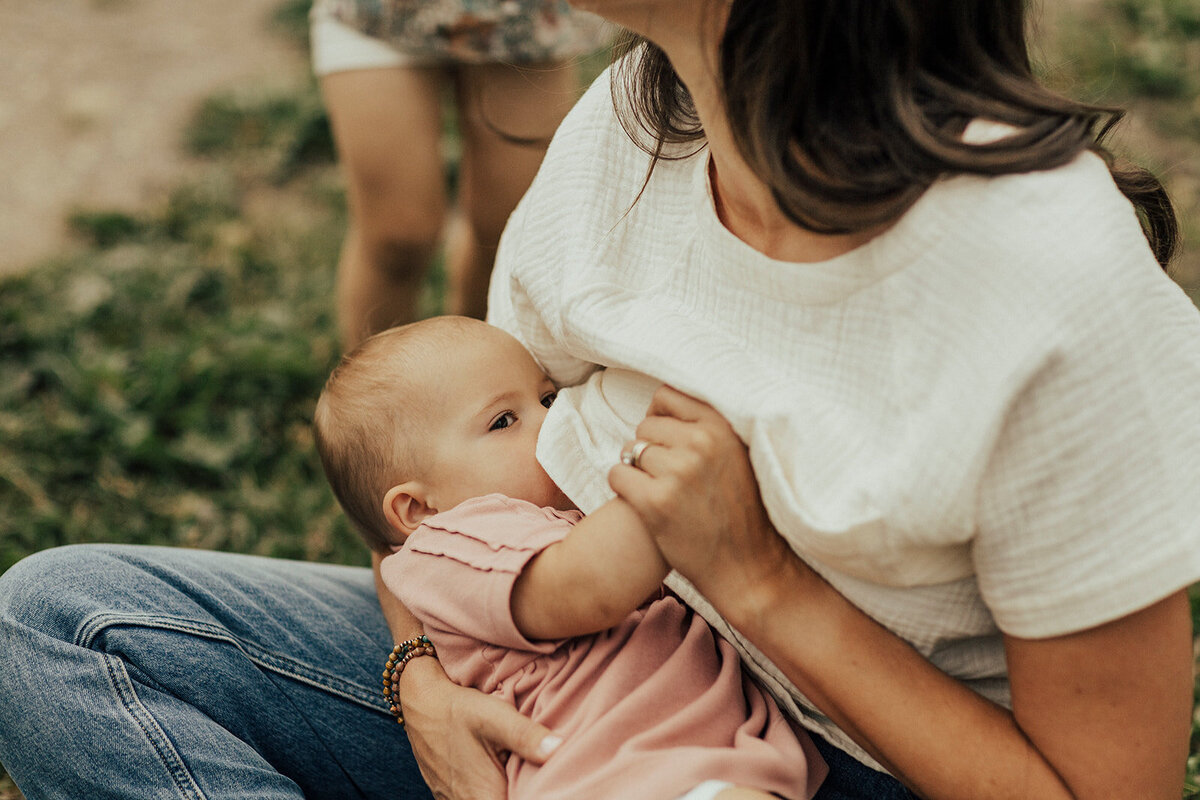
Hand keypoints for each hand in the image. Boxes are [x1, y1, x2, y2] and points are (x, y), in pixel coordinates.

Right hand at [398, 657, 561, 799]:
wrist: (421, 703)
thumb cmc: (458, 710)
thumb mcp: (496, 716)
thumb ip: (527, 736)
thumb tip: (558, 749)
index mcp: (483, 797)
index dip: (534, 795)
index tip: (547, 785)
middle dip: (523, 792)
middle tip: (538, 775)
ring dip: (508, 791)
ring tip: (520, 772)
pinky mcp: (449, 795)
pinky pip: (476, 799)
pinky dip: (492, 790)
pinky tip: (502, 773)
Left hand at [607, 385, 795, 615]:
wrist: (748, 566)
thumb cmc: (741, 512)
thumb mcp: (738, 455)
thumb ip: (709, 428)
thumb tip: (663, 403)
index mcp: (721, 427)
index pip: (668, 396)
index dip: (660, 415)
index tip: (665, 437)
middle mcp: (700, 444)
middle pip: (646, 425)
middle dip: (649, 447)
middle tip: (667, 475)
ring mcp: (677, 472)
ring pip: (630, 450)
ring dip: (637, 469)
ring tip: (660, 491)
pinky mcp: (655, 502)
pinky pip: (617, 475)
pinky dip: (623, 488)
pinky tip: (644, 503)